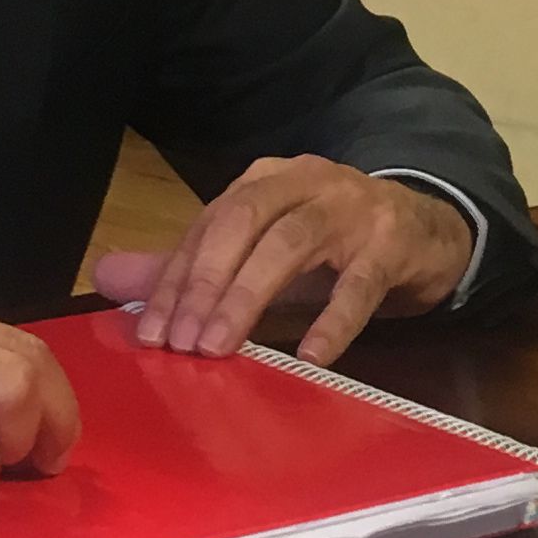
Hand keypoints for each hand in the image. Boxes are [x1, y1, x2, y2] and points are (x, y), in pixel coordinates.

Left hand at [95, 159, 472, 365]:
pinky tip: (312, 356)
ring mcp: (353, 207)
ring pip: (291, 242)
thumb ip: (190, 266)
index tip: (151, 334)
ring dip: (249, 296)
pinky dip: (334, 319)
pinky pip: (360, 281)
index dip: (175, 278)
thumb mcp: (261, 254)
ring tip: (220, 347)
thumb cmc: (337, 247)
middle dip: (203, 281)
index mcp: (267, 182)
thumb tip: (107, 277)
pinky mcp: (394, 240)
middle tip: (180, 343)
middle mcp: (306, 182)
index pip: (208, 224)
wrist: (430, 231)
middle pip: (242, 220)